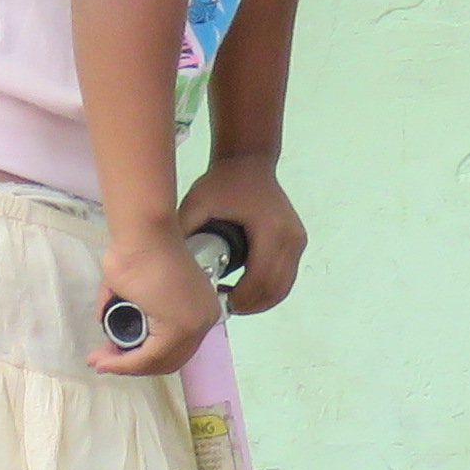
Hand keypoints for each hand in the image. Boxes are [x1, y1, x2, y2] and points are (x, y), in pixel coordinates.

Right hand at [91, 215, 224, 376]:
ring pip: (157, 361)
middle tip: (104, 361)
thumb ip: (128, 310)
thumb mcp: (136, 288)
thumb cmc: (137, 250)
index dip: (143, 356)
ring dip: (124, 365)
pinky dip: (124, 363)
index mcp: (200, 306)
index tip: (114, 354)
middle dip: (132, 364)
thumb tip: (108, 324)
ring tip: (99, 361)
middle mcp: (204, 317)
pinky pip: (149, 357)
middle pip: (168, 359)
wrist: (141, 234)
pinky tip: (106, 361)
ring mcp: (195, 324)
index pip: (175, 346)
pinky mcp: (180, 328)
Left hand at [178, 159, 307, 312]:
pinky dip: (267, 290)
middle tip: (222, 306)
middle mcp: (291, 238)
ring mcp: (297, 240)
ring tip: (231, 299)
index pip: (259, 280)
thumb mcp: (196, 205)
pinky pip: (285, 278)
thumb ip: (185, 234)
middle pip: (274, 289)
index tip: (217, 303)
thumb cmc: (223, 183)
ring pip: (282, 288)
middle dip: (248, 305)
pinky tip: (245, 289)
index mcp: (270, 230)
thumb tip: (172, 267)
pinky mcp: (297, 242)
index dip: (239, 299)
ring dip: (259, 301)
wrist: (249, 162)